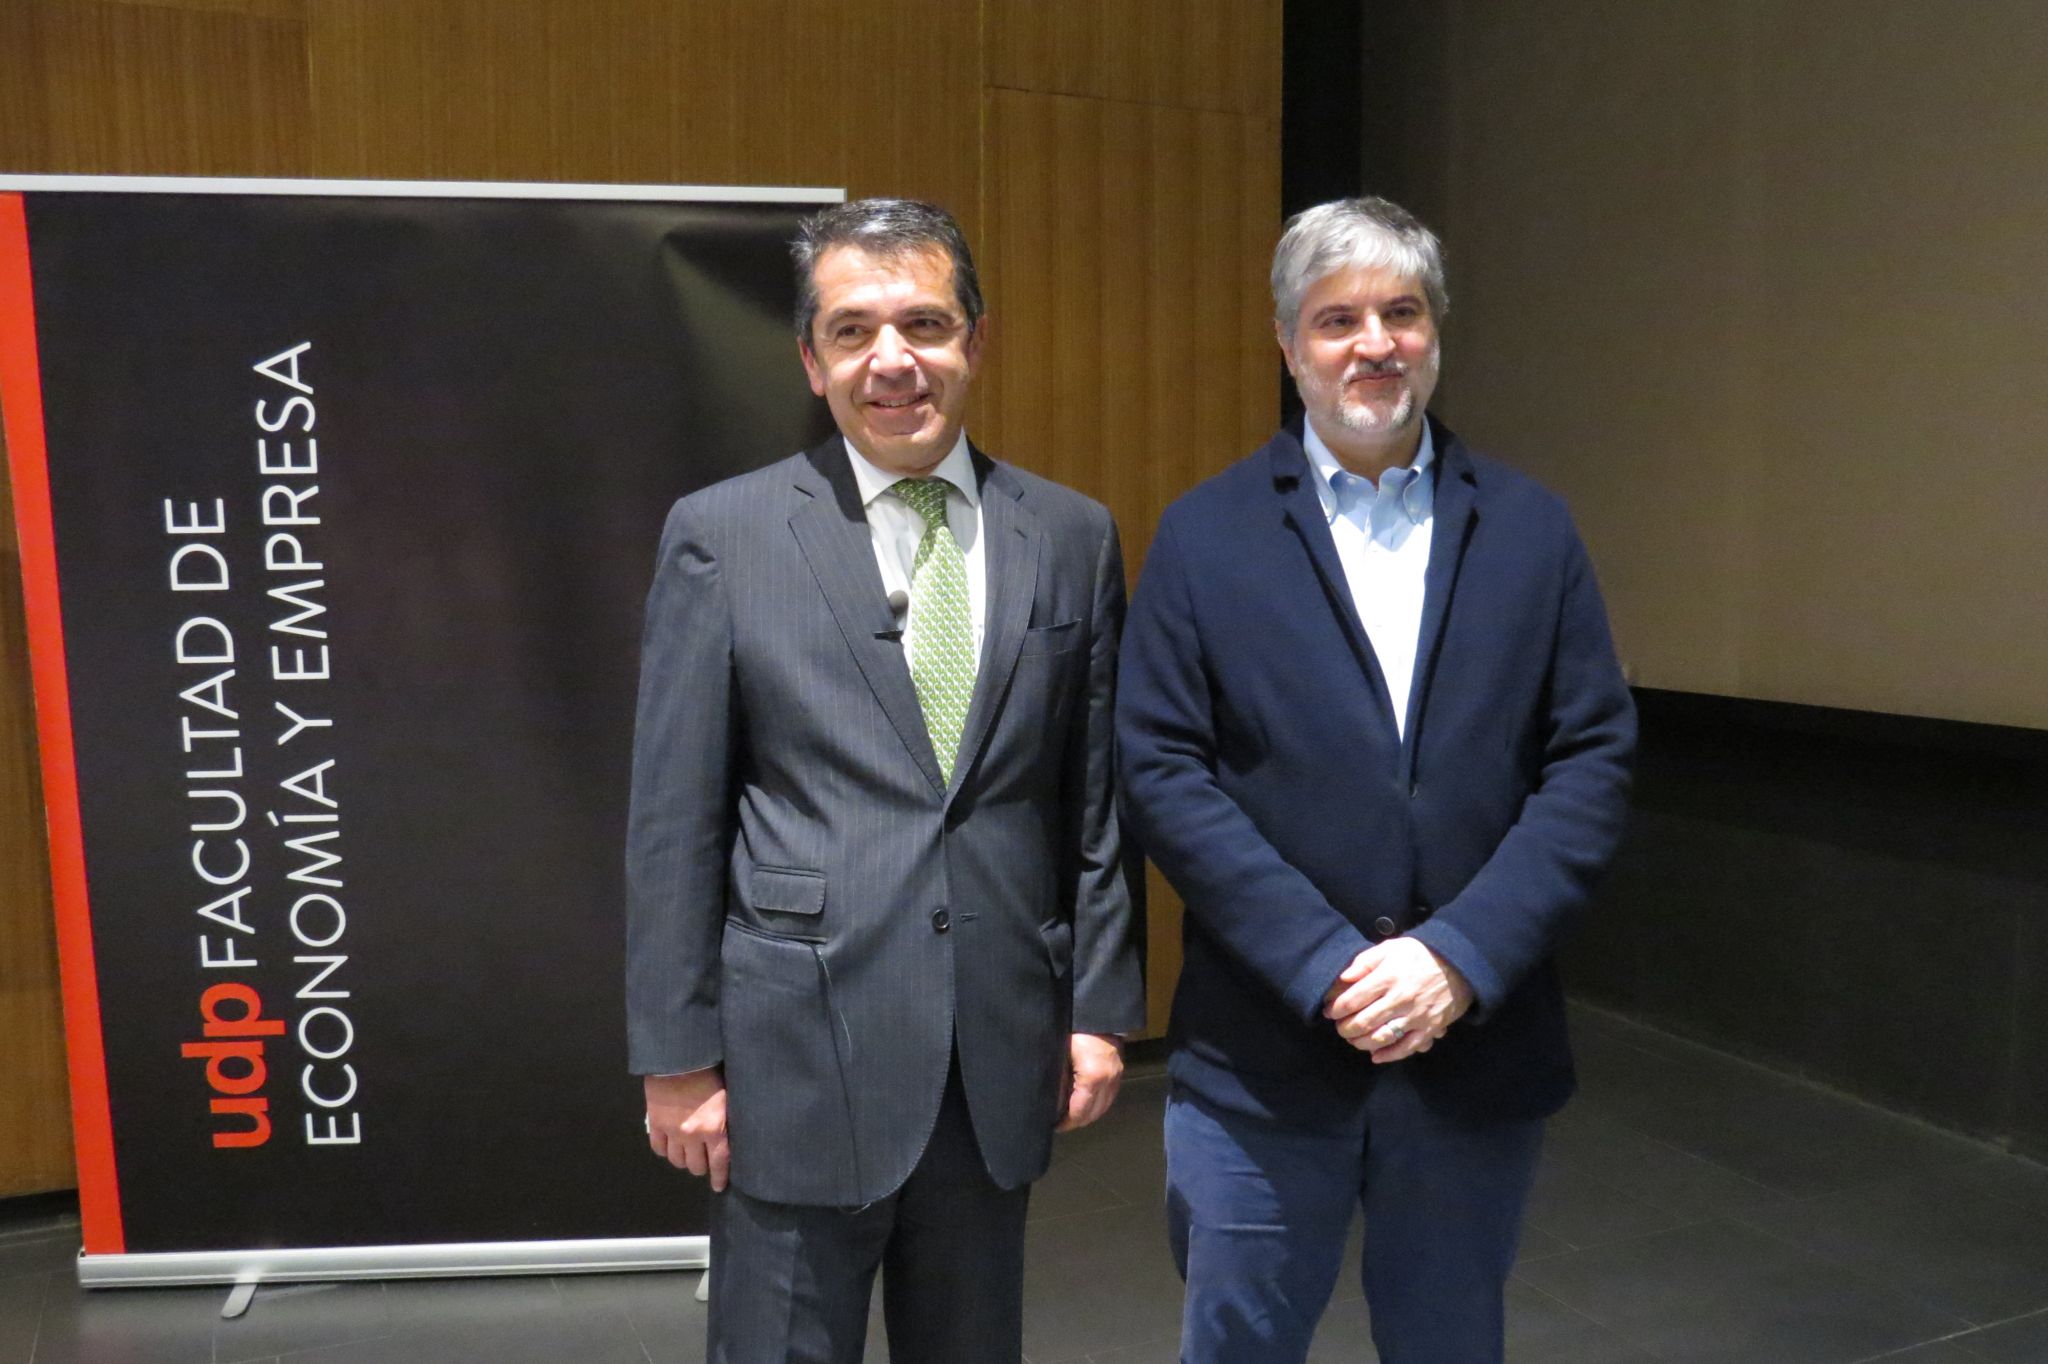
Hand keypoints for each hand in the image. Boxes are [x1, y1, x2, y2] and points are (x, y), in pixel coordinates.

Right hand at [645, 1068, 729, 1188]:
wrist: (681, 1057)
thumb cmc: (711, 1073)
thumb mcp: (728, 1098)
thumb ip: (727, 1120)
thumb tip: (730, 1138)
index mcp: (715, 1128)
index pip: (719, 1162)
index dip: (719, 1177)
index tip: (718, 1186)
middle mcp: (692, 1135)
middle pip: (696, 1166)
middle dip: (701, 1166)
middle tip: (703, 1160)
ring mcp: (672, 1130)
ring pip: (677, 1160)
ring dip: (683, 1160)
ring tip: (687, 1153)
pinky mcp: (655, 1123)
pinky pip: (658, 1148)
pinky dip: (665, 1150)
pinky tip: (670, 1145)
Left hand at [1057, 1033, 1123, 1131]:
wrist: (1096, 1011)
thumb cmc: (1074, 1030)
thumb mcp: (1060, 1056)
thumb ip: (1058, 1082)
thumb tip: (1054, 1104)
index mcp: (1093, 1078)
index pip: (1079, 1111)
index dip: (1066, 1122)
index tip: (1055, 1126)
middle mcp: (1109, 1081)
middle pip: (1094, 1113)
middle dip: (1077, 1121)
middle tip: (1062, 1122)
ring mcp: (1117, 1076)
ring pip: (1104, 1106)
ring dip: (1089, 1113)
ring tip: (1072, 1114)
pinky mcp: (1120, 1070)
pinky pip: (1110, 1095)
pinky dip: (1099, 1103)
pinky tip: (1086, 1101)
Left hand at [1322, 938, 1472, 1063]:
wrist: (1458, 963)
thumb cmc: (1420, 954)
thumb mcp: (1391, 948)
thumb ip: (1364, 962)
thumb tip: (1342, 978)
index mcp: (1387, 977)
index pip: (1353, 999)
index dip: (1336, 1009)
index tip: (1330, 1012)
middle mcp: (1400, 999)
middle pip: (1363, 1022)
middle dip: (1345, 1028)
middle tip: (1340, 1028)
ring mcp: (1416, 1016)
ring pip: (1381, 1037)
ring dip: (1362, 1043)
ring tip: (1354, 1040)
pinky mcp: (1429, 1028)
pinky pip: (1406, 1048)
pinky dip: (1389, 1055)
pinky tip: (1376, 1056)